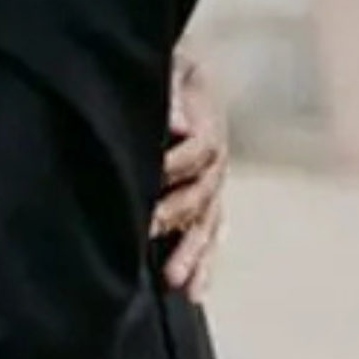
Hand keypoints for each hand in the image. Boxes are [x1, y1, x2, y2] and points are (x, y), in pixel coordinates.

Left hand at [154, 43, 225, 300]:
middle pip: (200, 192)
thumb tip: (180, 128)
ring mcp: (212, 184)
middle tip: (143, 231)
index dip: (172, 164)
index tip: (147, 176)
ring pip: (205, 222)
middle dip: (172, 213)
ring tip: (175, 281)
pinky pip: (210, 235)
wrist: (183, 69)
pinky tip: (194, 292)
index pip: (196, 149)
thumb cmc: (168, 66)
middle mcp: (216, 159)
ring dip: (191, 252)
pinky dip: (203, 263)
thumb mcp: (171, 66)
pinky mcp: (207, 200)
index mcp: (208, 123)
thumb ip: (173, 95)